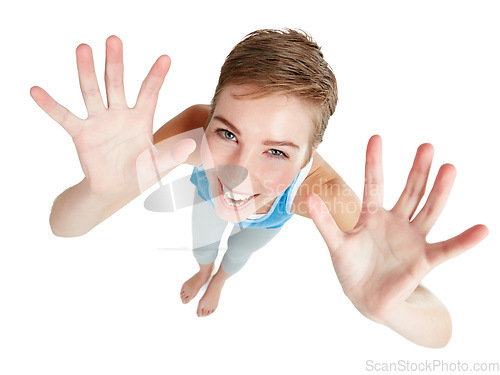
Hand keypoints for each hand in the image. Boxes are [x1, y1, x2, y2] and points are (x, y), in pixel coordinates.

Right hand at [31, 36, 194, 196]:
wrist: (114, 188)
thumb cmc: (138, 173)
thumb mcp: (158, 165)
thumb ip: (173, 154)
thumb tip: (193, 144)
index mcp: (140, 119)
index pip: (150, 93)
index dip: (156, 76)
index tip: (165, 58)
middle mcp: (119, 114)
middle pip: (117, 83)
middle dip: (116, 63)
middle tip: (114, 39)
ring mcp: (99, 121)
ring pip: (91, 91)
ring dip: (86, 71)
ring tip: (83, 48)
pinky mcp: (82, 133)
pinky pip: (64, 117)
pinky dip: (50, 105)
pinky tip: (36, 91)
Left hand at [307, 135, 487, 321]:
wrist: (366, 299)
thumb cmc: (352, 269)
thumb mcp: (336, 244)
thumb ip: (324, 222)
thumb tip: (308, 196)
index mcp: (373, 216)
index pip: (374, 183)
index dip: (374, 162)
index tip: (375, 137)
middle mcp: (396, 222)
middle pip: (410, 191)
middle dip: (417, 170)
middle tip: (426, 146)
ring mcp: (412, 239)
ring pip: (429, 210)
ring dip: (440, 191)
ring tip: (449, 168)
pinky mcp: (424, 260)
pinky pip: (448, 248)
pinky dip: (465, 241)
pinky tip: (482, 230)